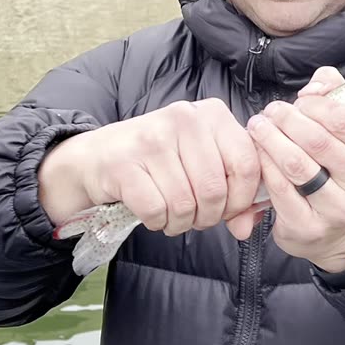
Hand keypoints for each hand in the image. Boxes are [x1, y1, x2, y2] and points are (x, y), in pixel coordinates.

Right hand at [38, 99, 263, 238]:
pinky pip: (156, 210)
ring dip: (181, 223)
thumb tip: (246, 229)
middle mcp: (184, 119)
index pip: (247, 164)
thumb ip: (233, 194)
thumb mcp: (201, 164)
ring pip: (185, 204)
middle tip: (195, 218)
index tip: (228, 209)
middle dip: (208, 217)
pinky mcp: (124, 163)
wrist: (97, 157)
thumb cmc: (159, 162)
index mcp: (212, 114)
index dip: (241, 199)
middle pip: (215, 190)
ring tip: (172, 215)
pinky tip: (154, 214)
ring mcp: (152, 138)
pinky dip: (157, 222)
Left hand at [241, 67, 344, 271]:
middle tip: (272, 111)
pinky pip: (280, 188)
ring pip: (297, 164)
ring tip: (258, 126)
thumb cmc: (342, 172)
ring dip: (271, 139)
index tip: (300, 102)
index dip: (318, 105)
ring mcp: (340, 211)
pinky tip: (258, 154)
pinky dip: (265, 165)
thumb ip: (338, 97)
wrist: (339, 234)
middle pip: (319, 141)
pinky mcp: (310, 228)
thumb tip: (317, 85)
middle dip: (288, 119)